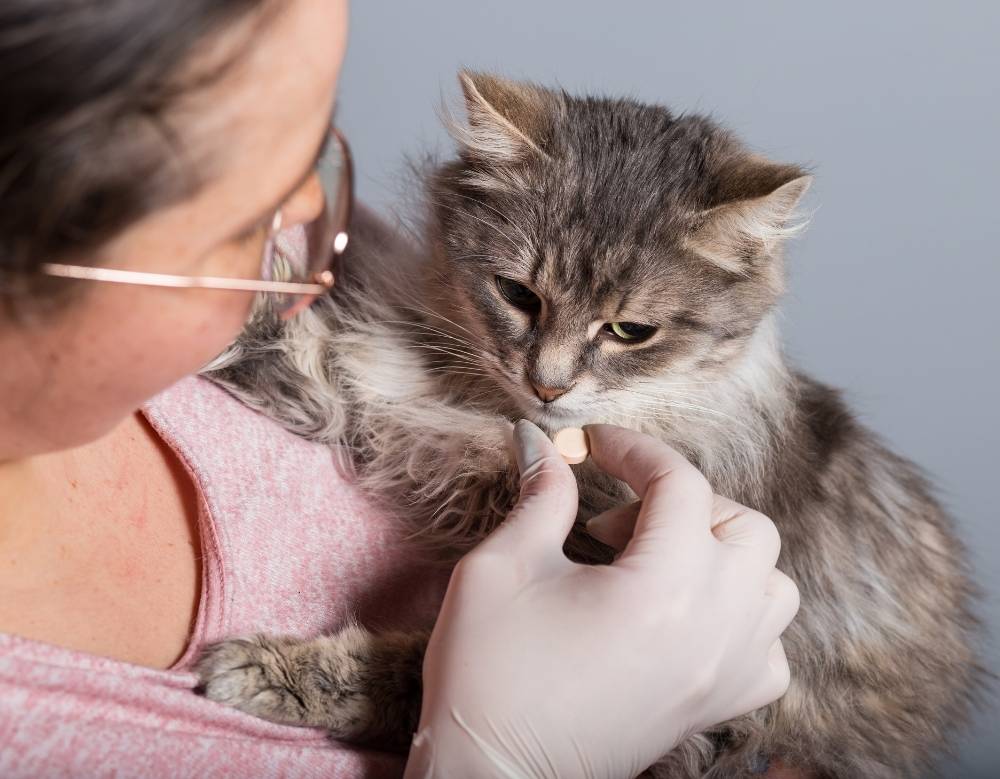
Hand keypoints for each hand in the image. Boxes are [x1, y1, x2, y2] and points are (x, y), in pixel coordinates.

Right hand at [404, 421, 798, 778]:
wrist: (494, 778)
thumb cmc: (490, 675)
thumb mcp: (502, 568)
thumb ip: (538, 497)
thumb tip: (542, 445)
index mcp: (664, 589)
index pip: (680, 484)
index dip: (632, 448)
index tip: (590, 444)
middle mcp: (714, 630)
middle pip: (746, 526)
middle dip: (684, 501)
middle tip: (617, 519)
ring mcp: (723, 675)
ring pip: (773, 585)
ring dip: (724, 553)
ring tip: (659, 559)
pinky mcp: (714, 708)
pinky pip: (769, 651)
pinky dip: (742, 617)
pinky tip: (687, 615)